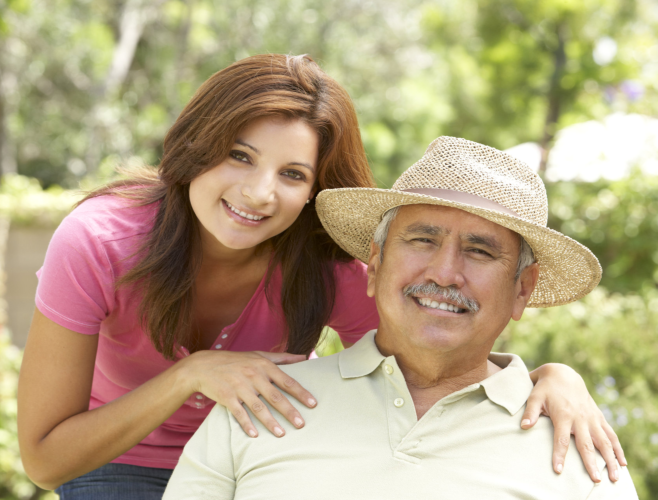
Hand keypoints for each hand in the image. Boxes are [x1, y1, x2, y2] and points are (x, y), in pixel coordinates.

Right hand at [182, 350, 315, 437]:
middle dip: (289, 411)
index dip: (300, 393)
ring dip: (270, 422)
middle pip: (275, 396)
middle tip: (301, 424)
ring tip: (281, 434)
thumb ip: (282, 357)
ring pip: (258, 407)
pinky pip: (239, 413)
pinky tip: (255, 435)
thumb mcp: (258, 354)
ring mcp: (239, 387)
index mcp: (263, 365)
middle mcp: (253, 375)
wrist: (203, 365)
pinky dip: (246, 424)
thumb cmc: (235, 360)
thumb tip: (305, 357)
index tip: (312, 404)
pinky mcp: (227, 397)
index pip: (286, 380)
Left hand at [523, 363, 625, 482]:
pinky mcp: (598, 417)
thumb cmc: (545, 387)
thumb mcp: (535, 396)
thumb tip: (524, 426)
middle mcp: (580, 418)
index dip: (559, 455)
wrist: (563, 374)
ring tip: (614, 478)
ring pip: (604, 441)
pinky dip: (617, 448)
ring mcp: (591, 418)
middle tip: (596, 480)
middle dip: (591, 463)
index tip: (558, 470)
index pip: (561, 439)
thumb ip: (530, 412)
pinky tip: (622, 463)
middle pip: (587, 444)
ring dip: (610, 459)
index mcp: (563, 415)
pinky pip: (611, 434)